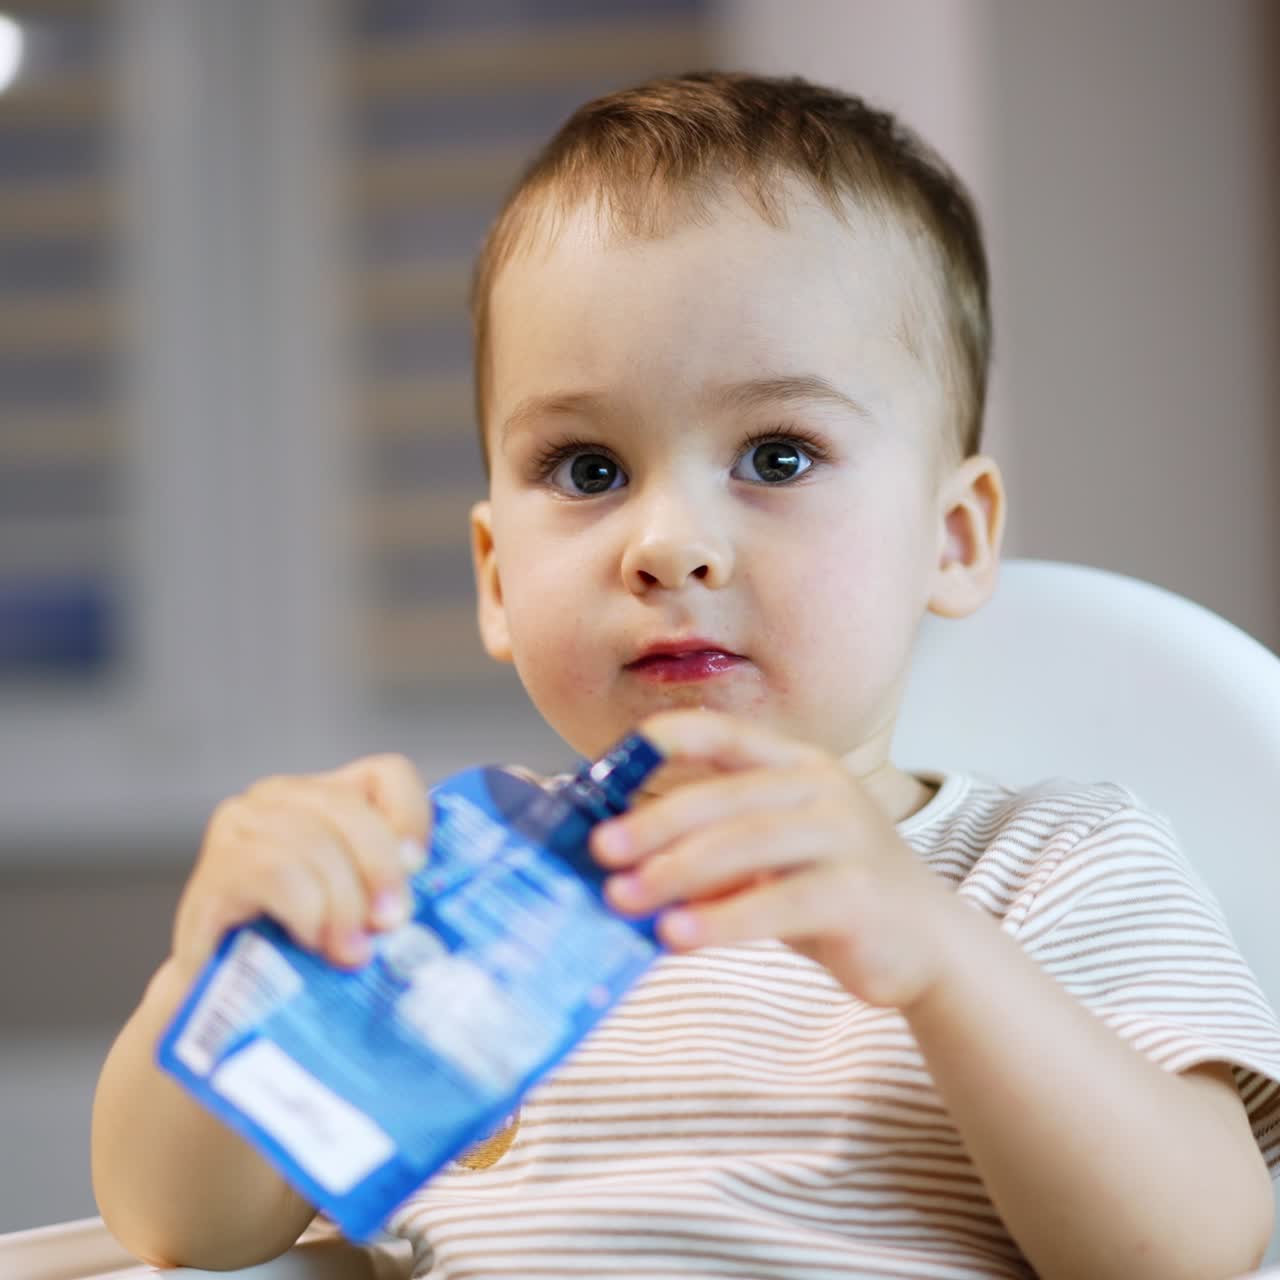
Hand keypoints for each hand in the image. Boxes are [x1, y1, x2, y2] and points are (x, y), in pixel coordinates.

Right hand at [172, 754, 429, 979]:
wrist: (218, 1003)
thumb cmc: (300, 950)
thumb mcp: (358, 908)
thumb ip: (394, 888)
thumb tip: (445, 882)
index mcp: (326, 796)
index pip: (387, 773)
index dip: (411, 815)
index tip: (420, 866)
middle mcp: (279, 798)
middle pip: (349, 809)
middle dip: (380, 869)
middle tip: (392, 923)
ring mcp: (240, 828)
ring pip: (315, 844)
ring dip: (343, 904)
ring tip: (351, 951)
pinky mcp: (214, 871)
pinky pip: (277, 874)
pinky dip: (306, 911)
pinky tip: (310, 940)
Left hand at [590, 710, 955, 1008]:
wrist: (927, 944)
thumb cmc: (832, 893)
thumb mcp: (770, 860)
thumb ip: (713, 850)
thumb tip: (621, 863)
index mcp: (797, 765)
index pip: (725, 733)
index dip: (669, 738)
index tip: (613, 760)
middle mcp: (823, 789)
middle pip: (726, 796)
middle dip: (656, 824)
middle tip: (602, 851)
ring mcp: (846, 837)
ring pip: (748, 843)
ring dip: (677, 872)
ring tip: (624, 898)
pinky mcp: (859, 893)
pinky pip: (779, 902)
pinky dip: (722, 919)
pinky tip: (678, 935)